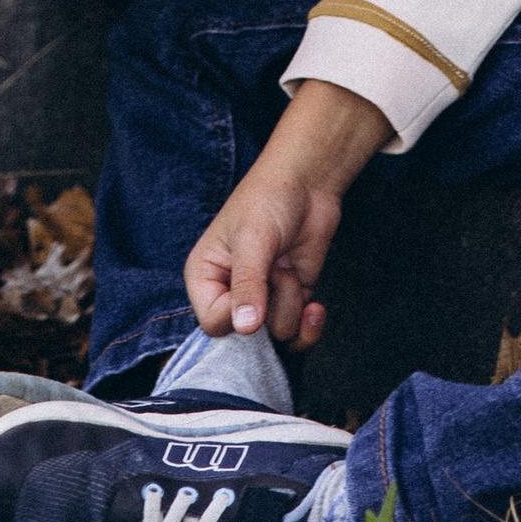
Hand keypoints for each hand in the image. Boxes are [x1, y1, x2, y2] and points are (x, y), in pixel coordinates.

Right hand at [186, 83, 389, 345]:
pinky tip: (316, 306)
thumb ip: (248, 285)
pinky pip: (296, 335)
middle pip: (246, 337)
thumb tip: (245, 328)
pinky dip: (309, 326)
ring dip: (291, 303)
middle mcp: (229, 294)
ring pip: (275, 335)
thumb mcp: (253, 240)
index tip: (260, 283)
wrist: (309, 184)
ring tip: (289, 269)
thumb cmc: (268, 200)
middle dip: (271, 307)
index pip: (213, 324)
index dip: (239, 314)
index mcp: (204, 278)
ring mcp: (262, 300)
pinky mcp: (289, 301)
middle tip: (278, 272)